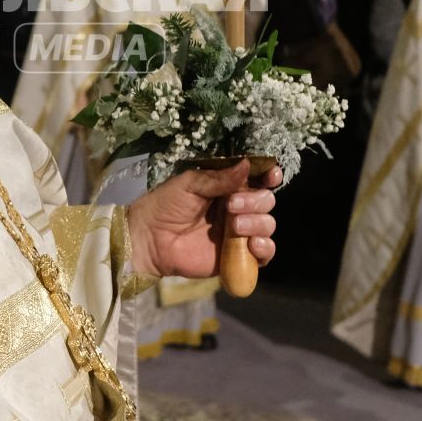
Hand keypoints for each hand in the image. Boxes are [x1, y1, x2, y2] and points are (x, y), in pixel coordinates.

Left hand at [127, 159, 279, 279]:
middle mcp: (238, 208)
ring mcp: (239, 233)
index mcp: (227, 187)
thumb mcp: (190, 185)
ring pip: (267, 224)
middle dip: (255, 201)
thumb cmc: (165, 206)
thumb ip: (219, 178)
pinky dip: (265, 248)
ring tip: (235, 226)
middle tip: (231, 205)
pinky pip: (264, 254)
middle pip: (266, 201)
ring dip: (258, 222)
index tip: (271, 176)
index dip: (269, 176)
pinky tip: (252, 244)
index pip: (257, 179)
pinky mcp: (238, 256)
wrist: (150, 239)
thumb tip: (248, 164)